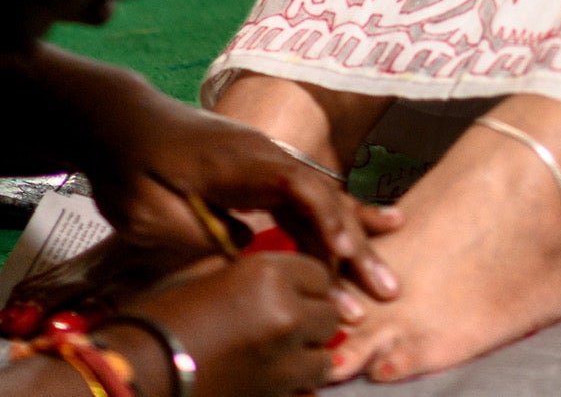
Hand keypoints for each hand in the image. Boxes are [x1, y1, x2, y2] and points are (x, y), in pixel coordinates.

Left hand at [50, 62, 398, 296]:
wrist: (123, 120)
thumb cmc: (131, 165)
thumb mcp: (149, 210)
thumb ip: (198, 233)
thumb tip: (247, 254)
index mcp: (236, 160)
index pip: (294, 184)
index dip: (322, 218)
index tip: (340, 255)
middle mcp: (263, 155)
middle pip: (319, 197)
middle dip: (352, 244)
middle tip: (381, 287)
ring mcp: (267, 162)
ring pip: (319, 202)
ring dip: (350, 243)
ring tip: (381, 280)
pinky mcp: (263, 174)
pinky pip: (306, 199)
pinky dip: (335, 222)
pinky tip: (369, 235)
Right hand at [104, 253, 342, 396]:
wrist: (135, 374)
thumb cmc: (161, 317)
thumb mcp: (206, 273)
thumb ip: (250, 272)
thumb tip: (274, 278)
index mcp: (270, 275)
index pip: (319, 273)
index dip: (306, 282)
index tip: (291, 291)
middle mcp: (287, 316)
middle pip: (328, 315)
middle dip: (312, 319)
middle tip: (286, 325)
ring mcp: (283, 364)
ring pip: (324, 359)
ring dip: (308, 357)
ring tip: (282, 357)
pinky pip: (304, 393)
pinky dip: (296, 388)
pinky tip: (273, 381)